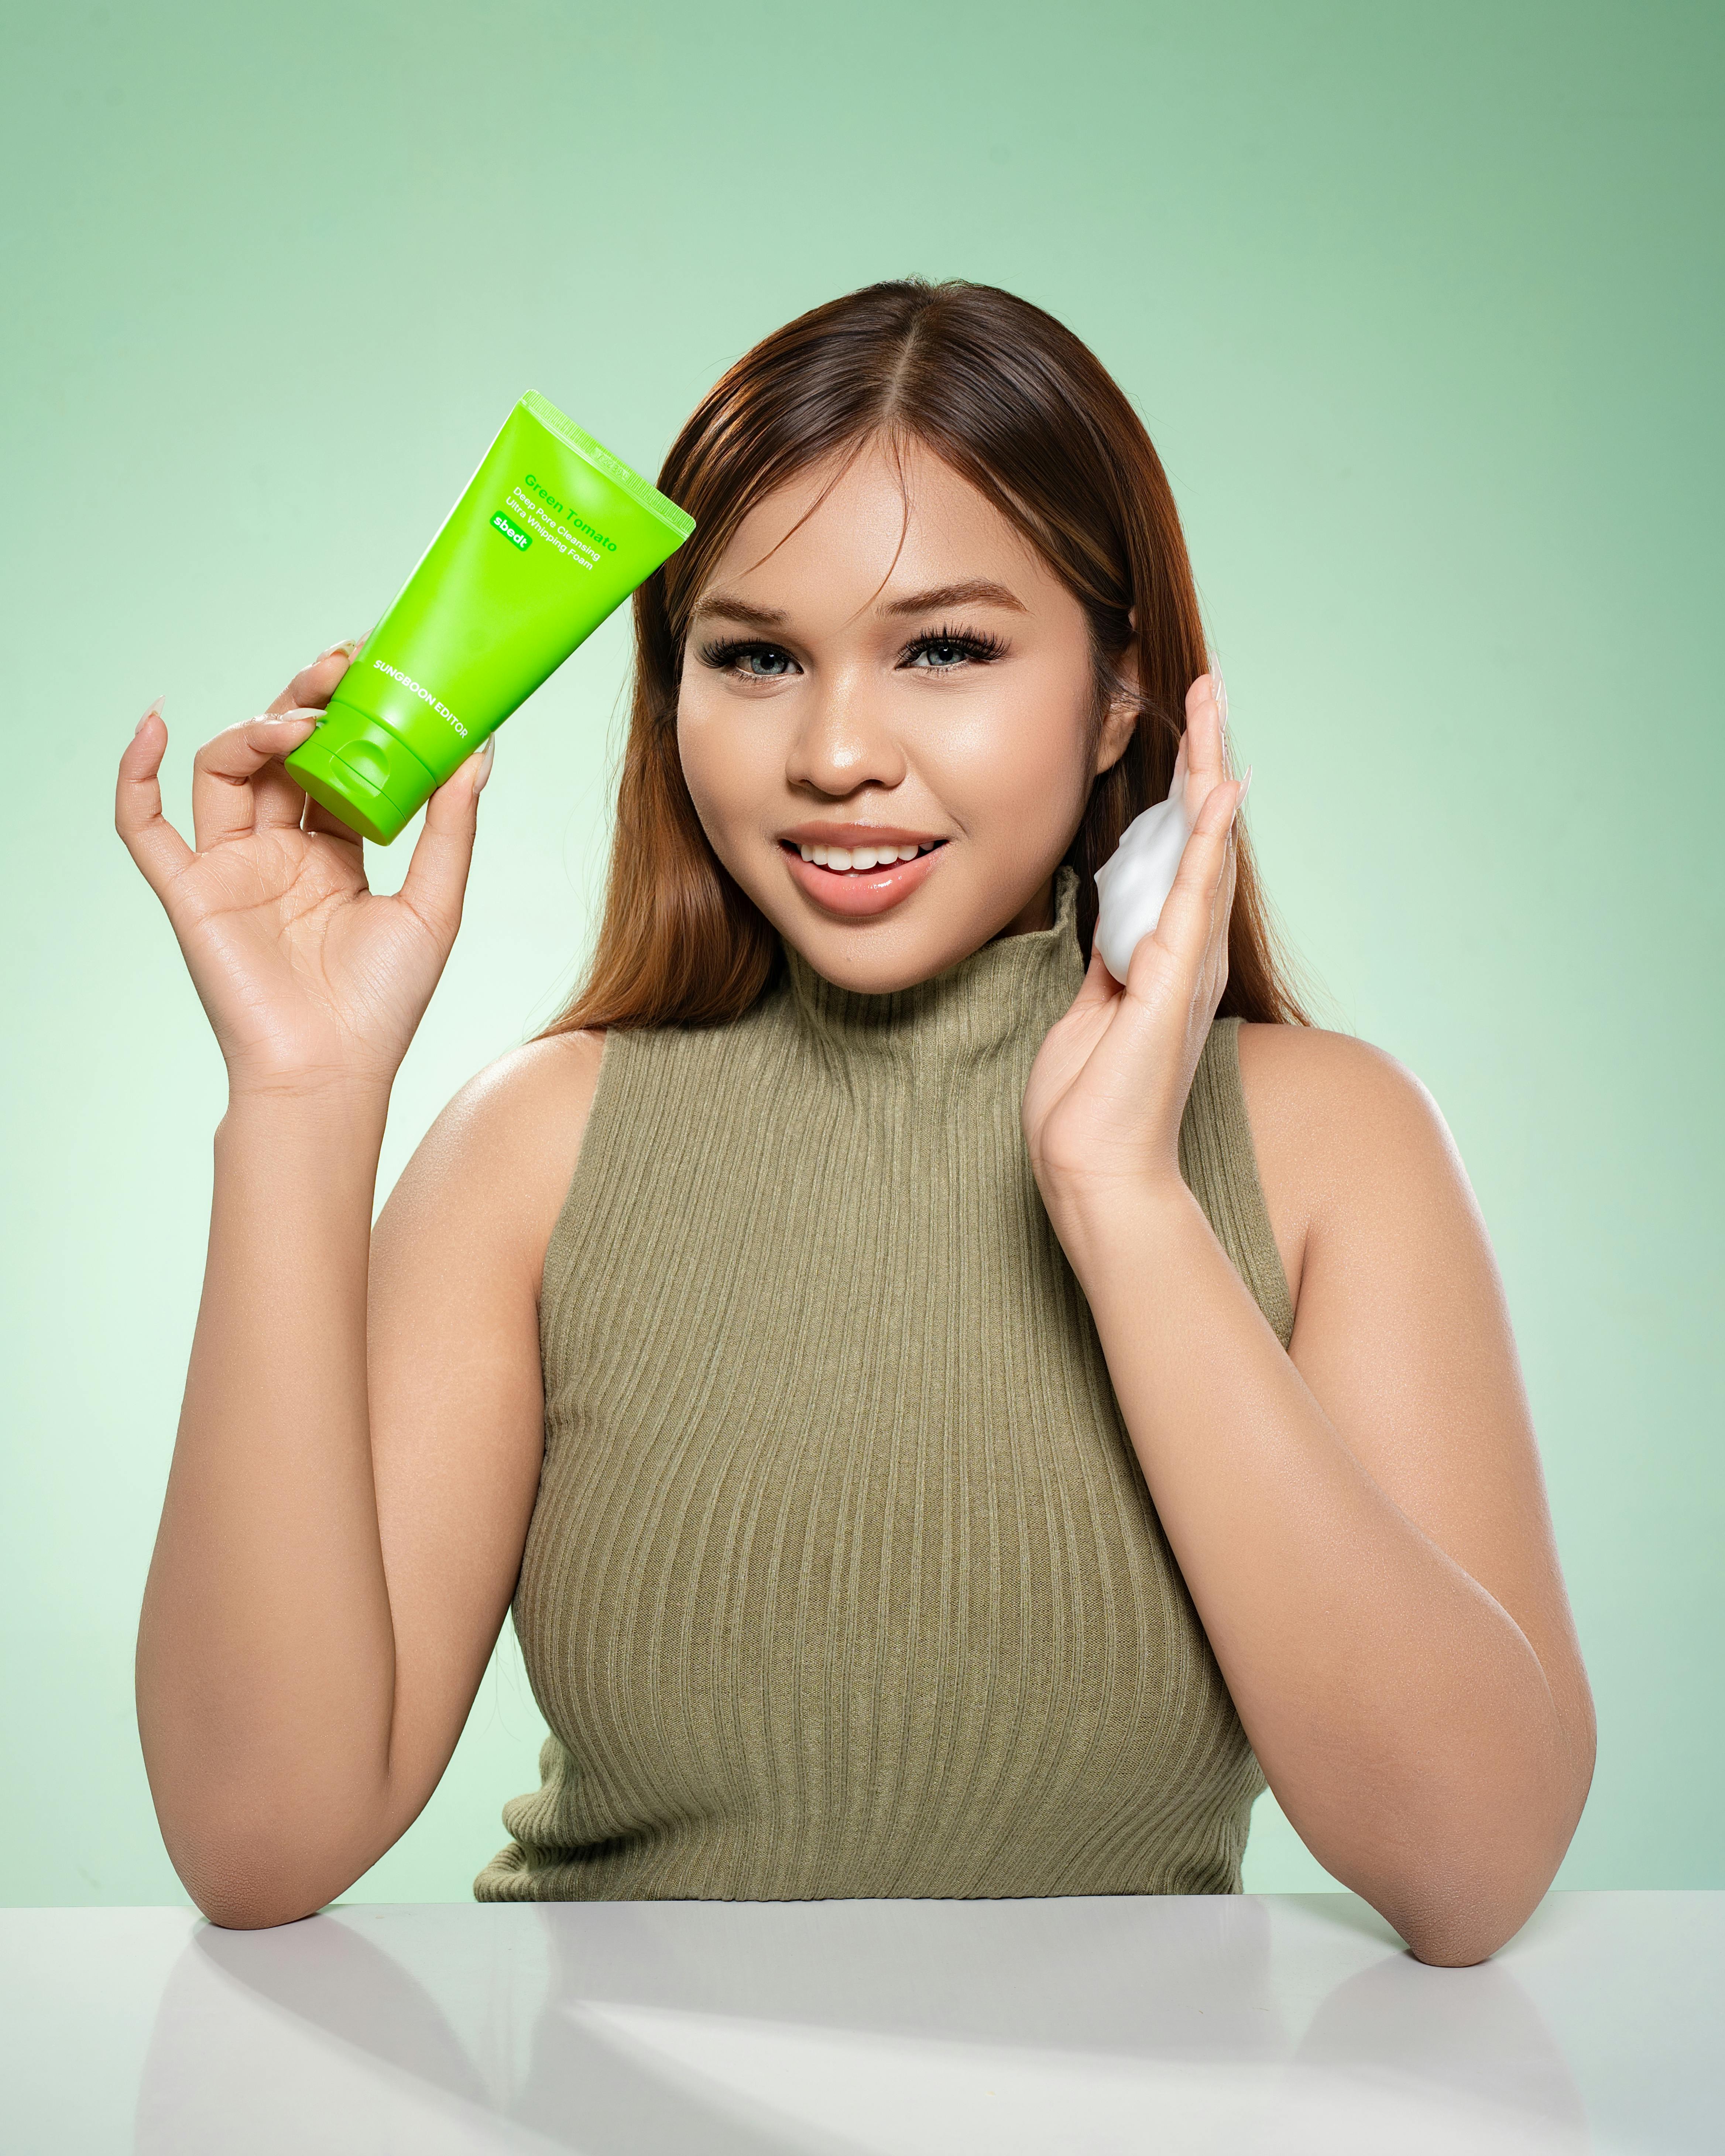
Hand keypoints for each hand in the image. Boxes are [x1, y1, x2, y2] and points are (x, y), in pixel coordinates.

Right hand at [116, 644, 493, 1100]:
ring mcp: (232, 868)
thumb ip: (451, 827)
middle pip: (280, 752)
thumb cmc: (383, 1004)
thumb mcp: (435, 904)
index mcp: (334, 852)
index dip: (350, 714)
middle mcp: (280, 851)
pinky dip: (136, 775)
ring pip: (226, 770)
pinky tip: (155, 725)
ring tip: (299, 722)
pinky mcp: (191, 892)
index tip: (375, 666)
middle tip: (339, 667)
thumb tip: (480, 750)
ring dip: (256, 730)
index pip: (335, 763)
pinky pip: (144, 827)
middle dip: (306, 704)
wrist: (331, 1071)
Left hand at [1023, 671, 1245, 1239]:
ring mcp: (1185, 966)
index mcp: (1162, 957)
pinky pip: (1194, 899)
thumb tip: (1108, 929)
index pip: (1175, 855)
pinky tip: (1220, 792)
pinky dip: (1209, 843)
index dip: (1181, 789)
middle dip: (1203, 759)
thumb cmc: (1089, 1104)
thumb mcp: (1091, 1013)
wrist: (1095, 1170)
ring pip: (1204, 850)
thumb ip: (1108, 966)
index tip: (1182, 729)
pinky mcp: (1174, 984)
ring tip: (1214, 709)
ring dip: (1209, 775)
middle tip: (1208, 688)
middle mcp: (1186, 953)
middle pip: (1200, 836)